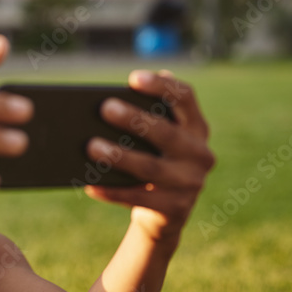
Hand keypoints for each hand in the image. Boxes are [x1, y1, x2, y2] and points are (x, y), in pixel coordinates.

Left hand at [84, 70, 214, 242]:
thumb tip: (107, 104)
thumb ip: (147, 116)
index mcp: (197, 127)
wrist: (164, 212)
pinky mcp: (176, 210)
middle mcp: (200, 154)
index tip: (133, 78)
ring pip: (151, 168)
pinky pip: (138, 199)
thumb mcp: (157, 140)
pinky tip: (90, 184)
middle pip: (167, 133)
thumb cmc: (153, 161)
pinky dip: (112, 191)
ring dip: (119, 156)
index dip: (161, 87)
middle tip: (105, 108)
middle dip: (136, 120)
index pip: (185, 98)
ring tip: (90, 147)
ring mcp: (191, 183)